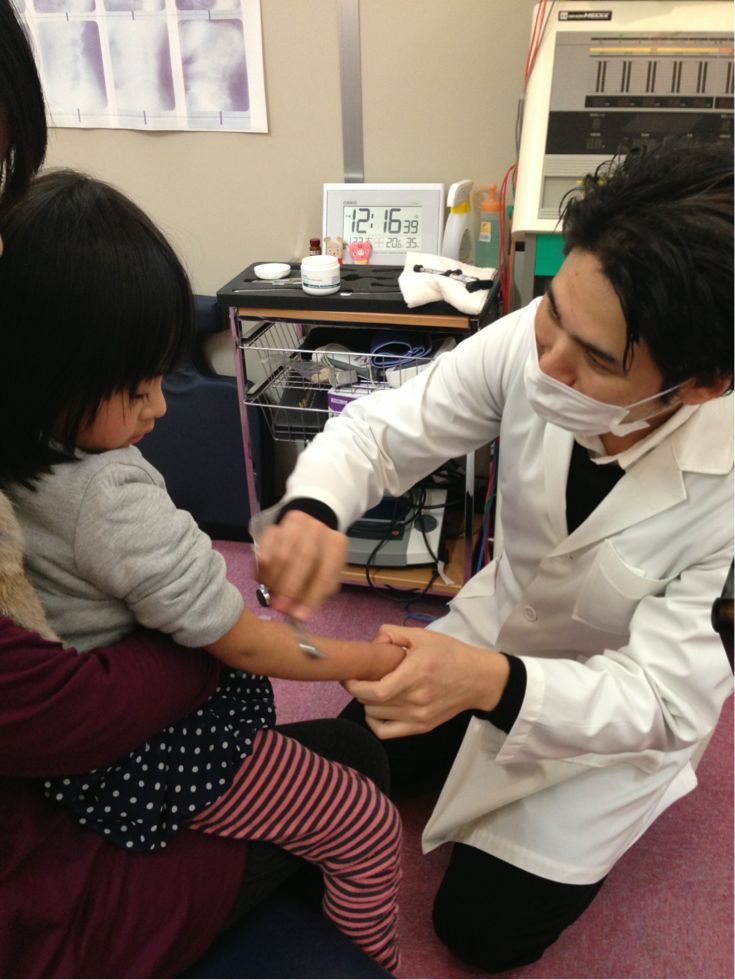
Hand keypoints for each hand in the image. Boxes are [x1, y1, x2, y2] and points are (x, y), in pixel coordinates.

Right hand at [256, 510, 347, 620]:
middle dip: (290, 588)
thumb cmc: (318, 560)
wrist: (307, 532)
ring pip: (281, 554)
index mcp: (336, 544)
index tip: (300, 616)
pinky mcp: (273, 527)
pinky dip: (262, 570)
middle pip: (304, 559)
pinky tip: (263, 581)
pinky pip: (264, 549)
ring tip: (271, 596)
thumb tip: (297, 615)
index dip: (311, 596)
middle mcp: (317, 530)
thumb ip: (314, 594)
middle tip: (280, 608)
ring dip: (274, 580)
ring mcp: (294, 525)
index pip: (325, 573)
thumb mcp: (324, 575)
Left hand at [344, 623, 509, 738]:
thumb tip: (373, 642)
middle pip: (371, 703)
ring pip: (375, 716)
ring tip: (372, 690)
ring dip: (367, 703)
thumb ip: (394, 633)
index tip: (349, 676)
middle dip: (358, 690)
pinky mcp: (421, 727)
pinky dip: (375, 721)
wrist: (479, 680)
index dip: (355, 686)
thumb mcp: (423, 636)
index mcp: (416, 674)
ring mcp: (418, 717)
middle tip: (360, 678)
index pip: (376, 691)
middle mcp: (416, 699)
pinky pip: (386, 732)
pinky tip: (378, 709)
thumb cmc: (450, 654)